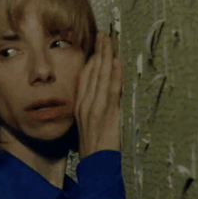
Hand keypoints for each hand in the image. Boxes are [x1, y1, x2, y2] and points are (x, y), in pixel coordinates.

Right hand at [74, 32, 123, 157]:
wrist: (96, 163)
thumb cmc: (95, 147)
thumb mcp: (89, 124)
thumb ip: (93, 108)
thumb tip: (101, 96)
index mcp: (81, 105)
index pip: (85, 76)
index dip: (91, 59)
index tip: (97, 46)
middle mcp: (85, 103)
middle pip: (91, 72)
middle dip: (98, 51)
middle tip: (104, 35)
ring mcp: (95, 106)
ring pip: (101, 76)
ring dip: (106, 56)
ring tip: (109, 41)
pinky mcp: (106, 112)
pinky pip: (112, 88)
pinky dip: (115, 73)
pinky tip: (116, 61)